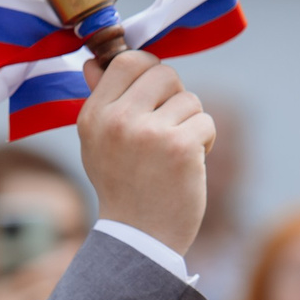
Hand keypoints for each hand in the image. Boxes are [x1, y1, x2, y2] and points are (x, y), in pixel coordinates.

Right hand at [77, 51, 214, 257]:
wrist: (139, 239)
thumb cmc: (122, 187)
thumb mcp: (98, 143)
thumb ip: (101, 99)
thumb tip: (94, 62)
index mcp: (93, 116)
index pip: (128, 61)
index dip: (149, 71)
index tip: (154, 95)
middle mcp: (117, 120)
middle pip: (164, 73)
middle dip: (175, 97)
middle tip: (167, 128)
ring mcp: (148, 133)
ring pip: (190, 98)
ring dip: (190, 123)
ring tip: (173, 154)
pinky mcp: (179, 146)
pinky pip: (206, 121)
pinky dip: (204, 142)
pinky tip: (188, 165)